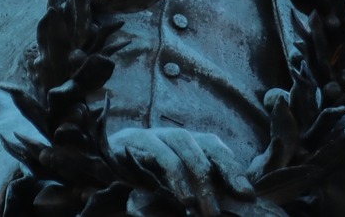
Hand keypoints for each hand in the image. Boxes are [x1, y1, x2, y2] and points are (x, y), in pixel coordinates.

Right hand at [110, 127, 254, 216]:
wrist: (97, 164)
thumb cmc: (142, 178)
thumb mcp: (171, 186)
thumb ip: (194, 192)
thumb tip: (222, 208)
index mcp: (190, 144)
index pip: (217, 150)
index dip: (233, 169)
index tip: (247, 195)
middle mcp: (175, 136)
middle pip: (202, 147)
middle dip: (213, 179)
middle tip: (216, 212)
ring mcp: (154, 135)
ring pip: (180, 147)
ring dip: (190, 178)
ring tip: (194, 206)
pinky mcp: (131, 140)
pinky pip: (154, 152)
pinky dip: (166, 173)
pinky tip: (172, 193)